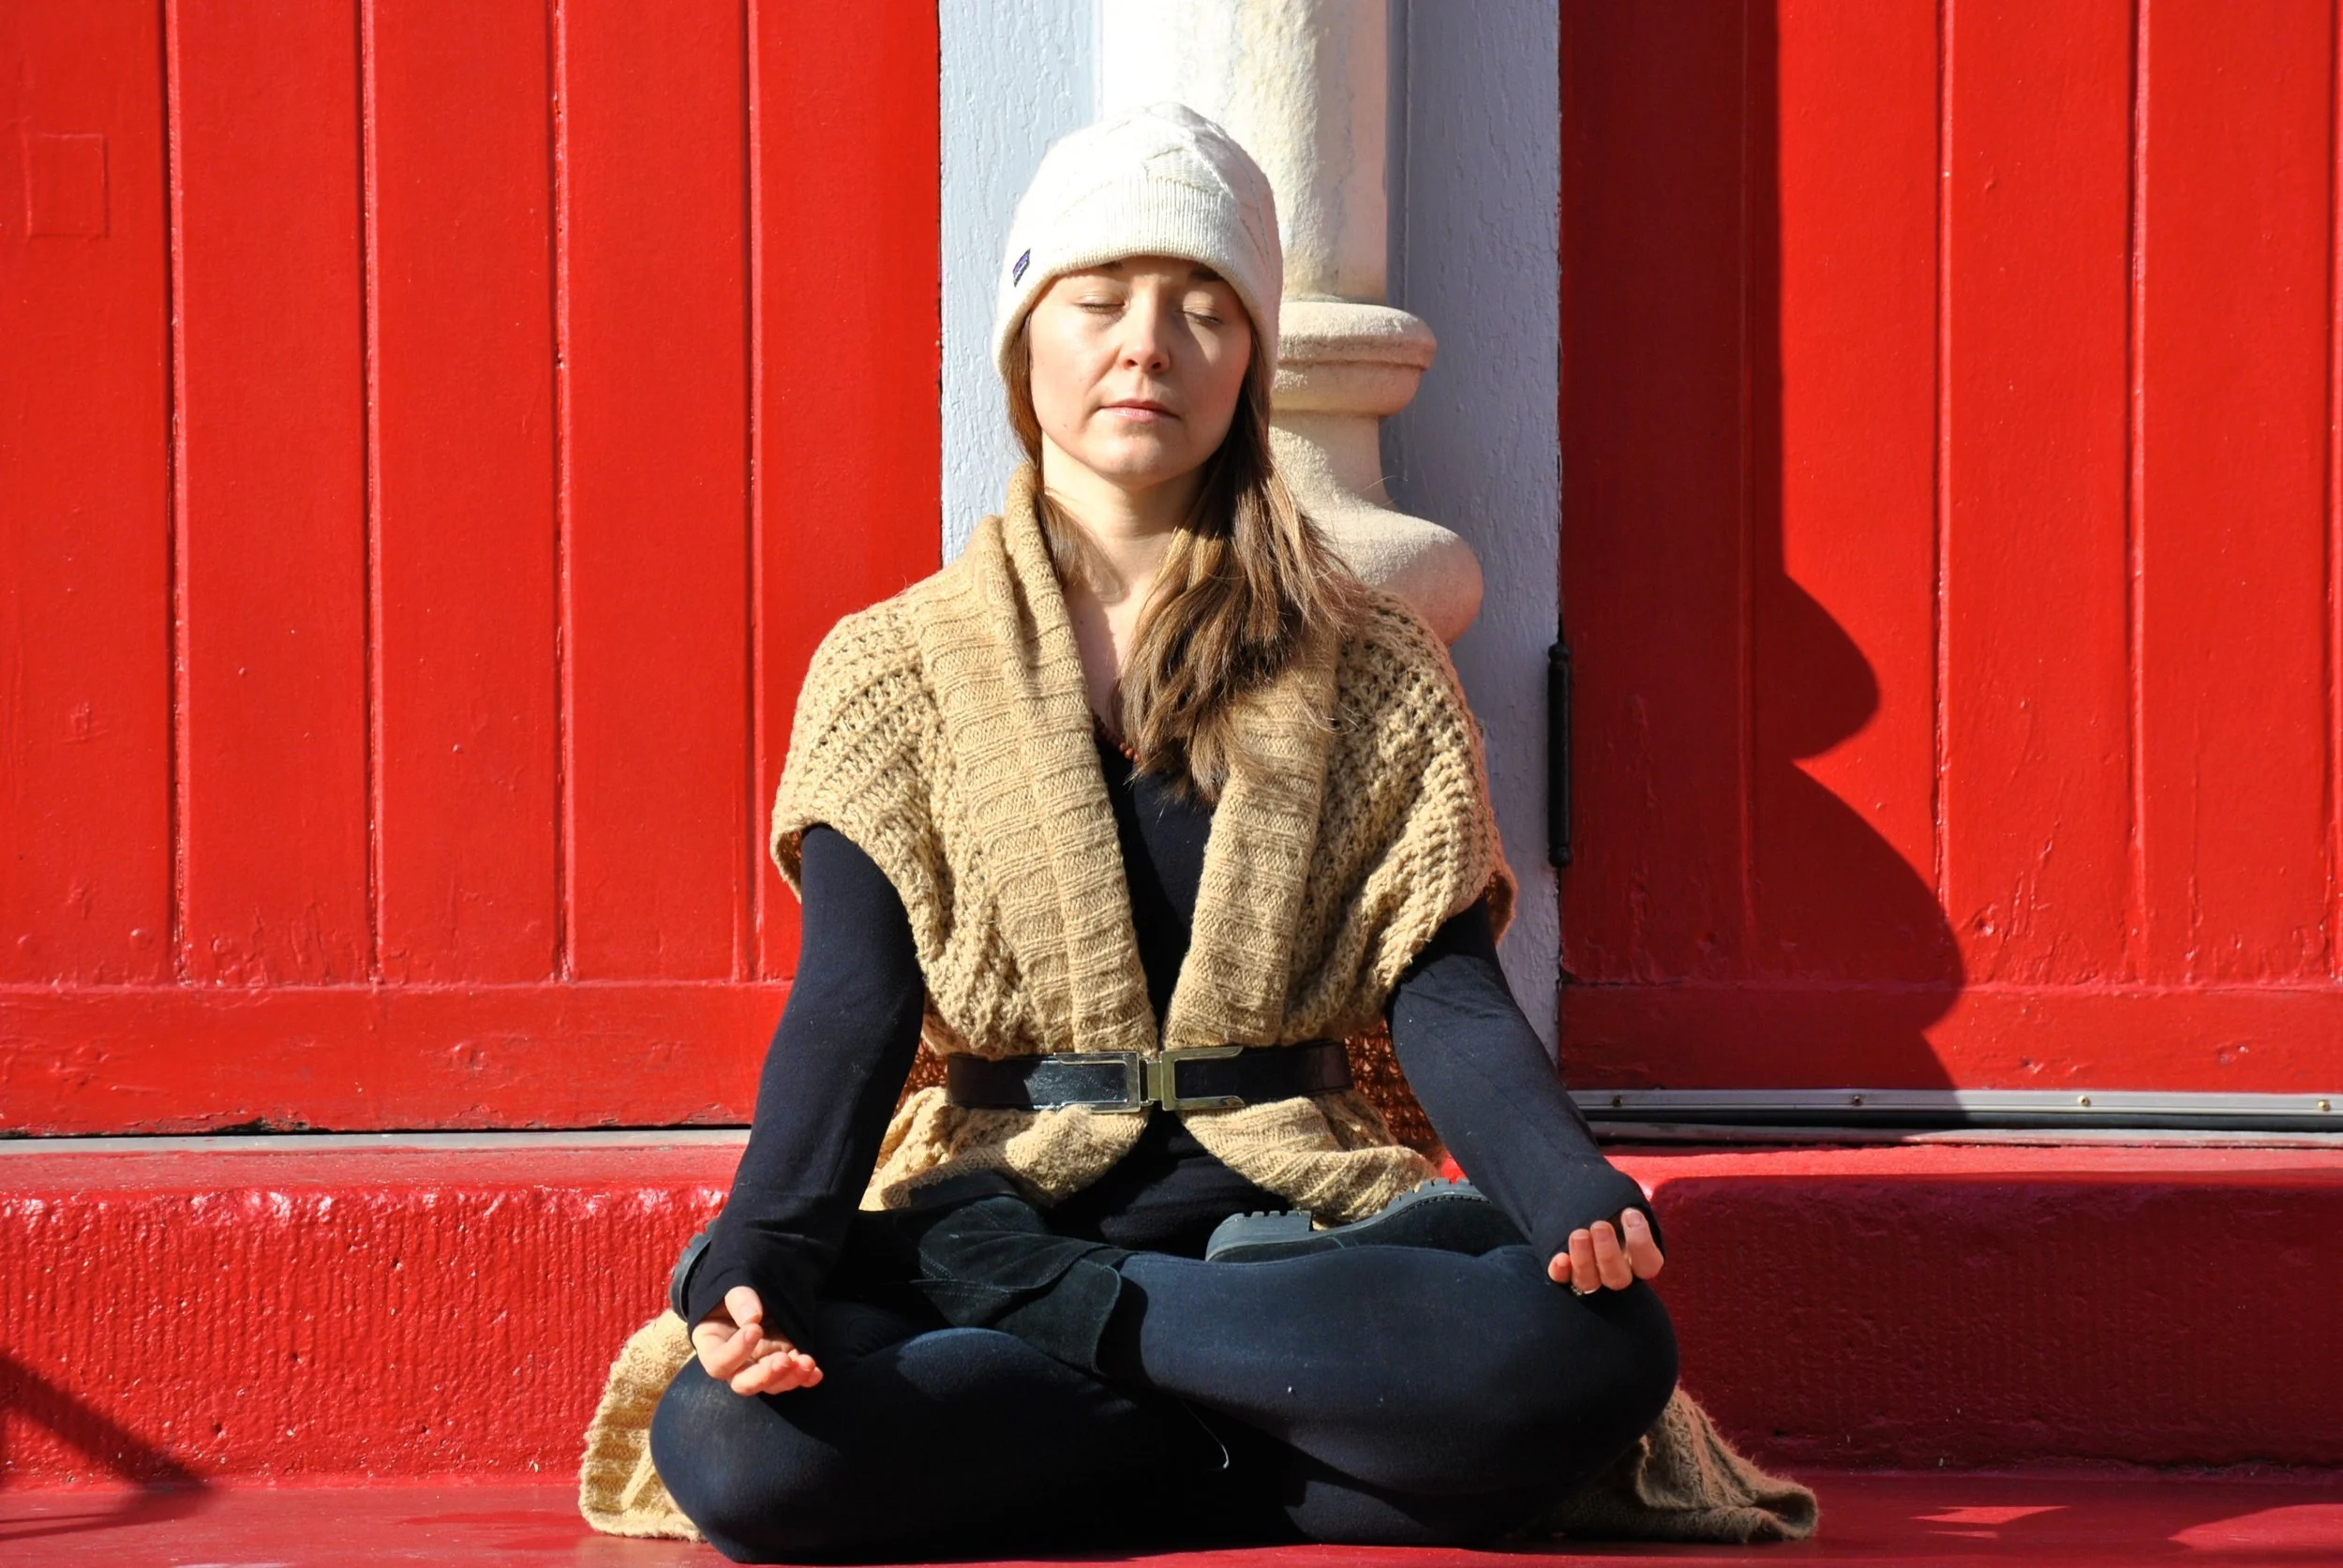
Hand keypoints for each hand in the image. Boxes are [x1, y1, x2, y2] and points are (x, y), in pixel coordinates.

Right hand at [691, 1285, 822, 1395]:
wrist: (755, 1293)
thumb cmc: (736, 1293)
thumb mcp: (732, 1288)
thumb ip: (739, 1300)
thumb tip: (752, 1318)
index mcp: (713, 1346)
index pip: (718, 1362)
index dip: (735, 1352)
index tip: (755, 1329)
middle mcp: (735, 1364)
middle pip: (744, 1384)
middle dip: (765, 1376)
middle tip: (783, 1360)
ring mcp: (759, 1365)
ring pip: (771, 1384)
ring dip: (790, 1377)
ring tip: (807, 1363)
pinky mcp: (781, 1363)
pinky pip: (791, 1376)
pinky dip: (805, 1377)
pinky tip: (816, 1373)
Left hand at [1546, 1209, 1663, 1293]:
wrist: (1577, 1199)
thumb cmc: (1608, 1201)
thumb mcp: (1622, 1199)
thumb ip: (1626, 1205)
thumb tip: (1625, 1207)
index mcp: (1638, 1258)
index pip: (1649, 1264)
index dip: (1641, 1241)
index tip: (1630, 1213)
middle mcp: (1616, 1273)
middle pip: (1618, 1278)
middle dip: (1608, 1252)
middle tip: (1600, 1225)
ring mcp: (1591, 1277)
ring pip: (1589, 1282)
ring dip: (1583, 1259)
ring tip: (1579, 1234)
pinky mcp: (1566, 1275)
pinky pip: (1562, 1281)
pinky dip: (1561, 1272)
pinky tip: (1560, 1258)